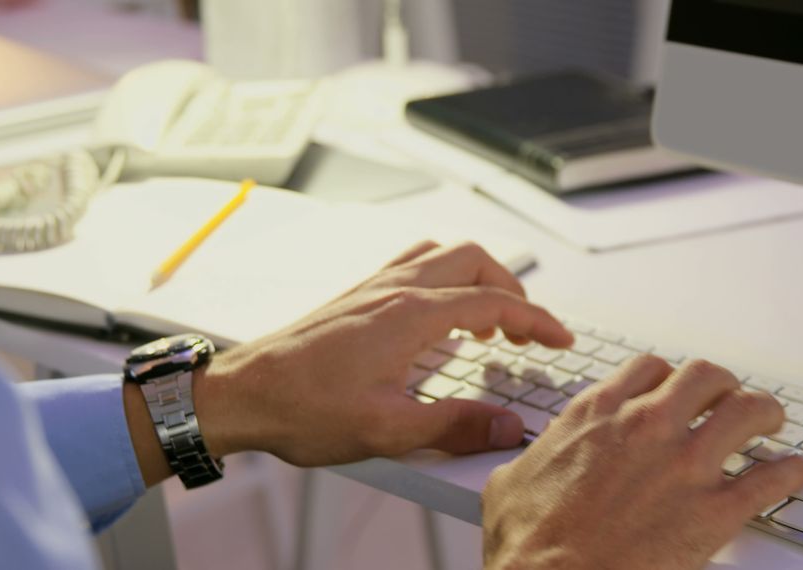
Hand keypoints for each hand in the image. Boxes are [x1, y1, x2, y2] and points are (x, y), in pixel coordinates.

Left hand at [193, 241, 572, 465]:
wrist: (243, 394)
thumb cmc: (303, 408)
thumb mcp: (388, 430)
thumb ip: (456, 426)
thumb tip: (506, 427)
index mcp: (410, 314)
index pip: (493, 301)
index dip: (537, 320)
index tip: (559, 339)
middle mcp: (394, 289)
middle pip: (474, 261)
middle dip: (512, 289)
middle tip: (527, 330)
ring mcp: (373, 287)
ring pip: (443, 255)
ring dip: (476, 278)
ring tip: (487, 321)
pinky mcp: (357, 295)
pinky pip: (414, 264)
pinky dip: (443, 279)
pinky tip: (438, 314)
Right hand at [481, 357, 802, 569]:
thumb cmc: (529, 547)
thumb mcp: (511, 484)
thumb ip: (533, 457)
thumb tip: (530, 456)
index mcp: (598, 415)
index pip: (648, 369)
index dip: (668, 377)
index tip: (673, 389)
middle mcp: (646, 427)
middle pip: (704, 376)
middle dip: (721, 385)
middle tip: (727, 398)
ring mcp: (685, 466)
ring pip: (747, 410)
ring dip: (764, 411)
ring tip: (771, 420)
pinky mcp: (714, 511)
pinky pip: (770, 478)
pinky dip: (788, 472)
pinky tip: (793, 471)